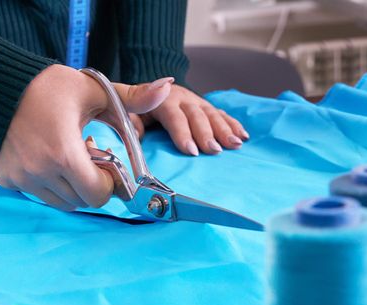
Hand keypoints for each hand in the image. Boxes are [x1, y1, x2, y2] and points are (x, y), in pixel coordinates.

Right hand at [0, 64, 172, 210]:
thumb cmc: (50, 87)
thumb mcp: (96, 91)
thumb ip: (134, 98)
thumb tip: (168, 87)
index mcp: (64, 153)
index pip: (98, 195)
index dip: (109, 182)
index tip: (106, 160)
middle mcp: (39, 171)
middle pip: (82, 201)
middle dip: (93, 183)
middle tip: (88, 154)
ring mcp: (20, 177)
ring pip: (62, 202)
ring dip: (72, 185)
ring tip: (68, 155)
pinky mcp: (5, 178)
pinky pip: (39, 194)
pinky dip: (50, 183)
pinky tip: (48, 157)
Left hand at [130, 84, 249, 154]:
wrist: (142, 92)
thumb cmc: (132, 106)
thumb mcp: (123, 107)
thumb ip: (130, 116)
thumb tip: (137, 129)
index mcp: (161, 99)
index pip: (173, 116)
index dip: (182, 133)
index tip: (191, 150)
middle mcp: (182, 97)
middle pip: (197, 115)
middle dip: (207, 133)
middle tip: (215, 151)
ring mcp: (195, 101)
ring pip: (212, 114)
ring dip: (225, 129)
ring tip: (235, 144)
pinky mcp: (204, 106)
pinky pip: (221, 114)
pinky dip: (233, 124)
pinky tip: (243, 135)